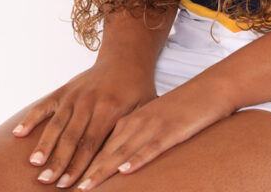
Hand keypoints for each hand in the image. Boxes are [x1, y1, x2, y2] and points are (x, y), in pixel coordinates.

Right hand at [12, 56, 156, 187]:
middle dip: (59, 161)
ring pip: (56, 123)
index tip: (68, 185)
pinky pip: (45, 104)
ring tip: (34, 164)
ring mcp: (75, 95)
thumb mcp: (144, 107)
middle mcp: (89, 101)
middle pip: (71, 136)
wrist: (126, 58)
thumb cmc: (137, 88)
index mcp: (109, 108)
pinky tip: (18, 134)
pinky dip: (31, 118)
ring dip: (44, 144)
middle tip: (46, 181)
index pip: (91, 142)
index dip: (78, 165)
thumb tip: (127, 161)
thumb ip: (133, 132)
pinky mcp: (65, 90)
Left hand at [73, 72, 233, 188]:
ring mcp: (154, 125)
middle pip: (104, 149)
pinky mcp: (172, 130)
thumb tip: (117, 159)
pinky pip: (152, 147)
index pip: (98, 143)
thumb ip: (134, 134)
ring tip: (84, 186)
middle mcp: (137, 121)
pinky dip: (138, 159)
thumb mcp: (153, 118)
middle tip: (59, 186)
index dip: (78, 161)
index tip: (60, 177)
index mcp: (130, 118)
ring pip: (123, 150)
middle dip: (81, 169)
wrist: (211, 87)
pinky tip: (126, 170)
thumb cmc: (183, 106)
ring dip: (102, 170)